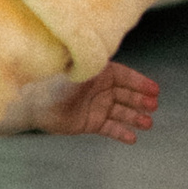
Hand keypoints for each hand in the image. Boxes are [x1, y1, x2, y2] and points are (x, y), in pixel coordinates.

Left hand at [7, 60, 160, 145]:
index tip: (155, 90)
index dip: (140, 83)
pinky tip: (132, 138)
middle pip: (127, 94)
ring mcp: (97, 106)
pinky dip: (121, 133)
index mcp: (99, 72)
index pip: (126, 76)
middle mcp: (101, 88)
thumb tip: (105, 50)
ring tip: (147, 124)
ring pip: (122, 112)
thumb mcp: (76, 70)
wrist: (32, 103)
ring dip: (135, 117)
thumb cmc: (53, 81)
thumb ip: (93, 65)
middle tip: (152, 106)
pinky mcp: (91, 122)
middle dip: (140, 100)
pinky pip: (111, 128)